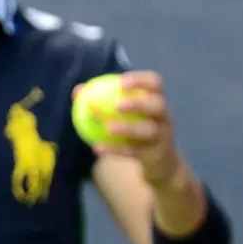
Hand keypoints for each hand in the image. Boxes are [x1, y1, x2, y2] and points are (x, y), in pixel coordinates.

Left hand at [77, 70, 183, 187]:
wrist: (159, 163)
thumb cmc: (136, 130)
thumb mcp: (123, 115)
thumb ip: (101, 100)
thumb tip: (77, 91)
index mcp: (156, 101)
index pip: (155, 83)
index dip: (141, 80)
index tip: (120, 82)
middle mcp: (164, 117)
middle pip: (158, 105)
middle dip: (139, 103)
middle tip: (117, 105)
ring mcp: (164, 138)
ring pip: (150, 131)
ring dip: (128, 128)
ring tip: (109, 127)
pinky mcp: (157, 157)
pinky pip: (135, 152)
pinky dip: (116, 150)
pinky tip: (97, 148)